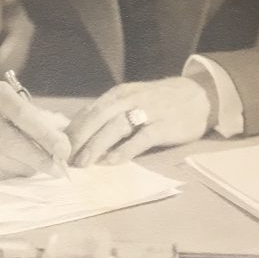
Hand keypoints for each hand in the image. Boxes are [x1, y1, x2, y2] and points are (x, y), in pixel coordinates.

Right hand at [0, 80, 70, 179]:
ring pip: (8, 163)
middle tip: (59, 169)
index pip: (23, 116)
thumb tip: (63, 145)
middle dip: (41, 160)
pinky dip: (14, 172)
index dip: (46, 135)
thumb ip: (38, 118)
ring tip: (38, 163)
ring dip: (29, 167)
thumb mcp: (16, 100)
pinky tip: (18, 164)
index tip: (65, 149)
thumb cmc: (0, 107)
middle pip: (14, 145)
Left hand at [66, 77, 211, 166]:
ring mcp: (148, 112)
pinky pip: (141, 139)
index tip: (58, 146)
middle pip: (99, 117)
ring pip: (116, 127)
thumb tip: (82, 132)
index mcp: (120, 94)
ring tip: (83, 163)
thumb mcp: (134, 99)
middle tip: (65, 157)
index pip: (91, 110)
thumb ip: (112, 113)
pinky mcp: (164, 126)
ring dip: (96, 145)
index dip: (73, 129)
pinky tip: (112, 162)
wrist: (199, 95)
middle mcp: (131, 99)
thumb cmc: (161, 100)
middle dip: (79, 137)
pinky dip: (125, 151)